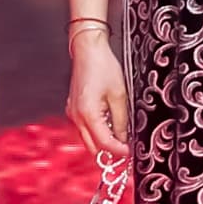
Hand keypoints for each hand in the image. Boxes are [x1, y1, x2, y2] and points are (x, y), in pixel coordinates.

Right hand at [67, 23, 130, 174]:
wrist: (88, 50)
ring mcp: (73, 113)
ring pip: (87, 138)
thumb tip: (124, 138)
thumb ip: (121, 120)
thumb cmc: (102, 66)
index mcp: (88, 113)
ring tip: (119, 138)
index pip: (104, 143)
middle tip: (125, 150)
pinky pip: (84, 128)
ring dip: (102, 142)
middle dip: (109, 151)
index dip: (118, 151)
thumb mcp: (120, 94)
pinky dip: (96, 132)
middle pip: (92, 146)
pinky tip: (108, 126)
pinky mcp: (73, 108)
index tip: (129, 153)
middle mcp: (76, 116)